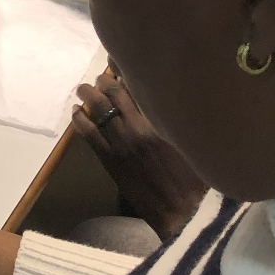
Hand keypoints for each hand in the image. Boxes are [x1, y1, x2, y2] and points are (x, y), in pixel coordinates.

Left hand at [72, 71, 206, 240]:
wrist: (184, 214)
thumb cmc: (198, 179)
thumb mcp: (194, 141)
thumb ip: (180, 120)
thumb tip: (173, 100)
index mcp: (161, 122)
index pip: (137, 87)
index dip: (125, 71)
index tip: (118, 60)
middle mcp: (137, 129)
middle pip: (113, 95)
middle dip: (103, 81)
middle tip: (100, 75)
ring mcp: (120, 146)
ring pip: (97, 112)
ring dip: (88, 96)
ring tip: (83, 88)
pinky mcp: (110, 162)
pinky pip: (89, 135)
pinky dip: (80, 121)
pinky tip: (77, 113)